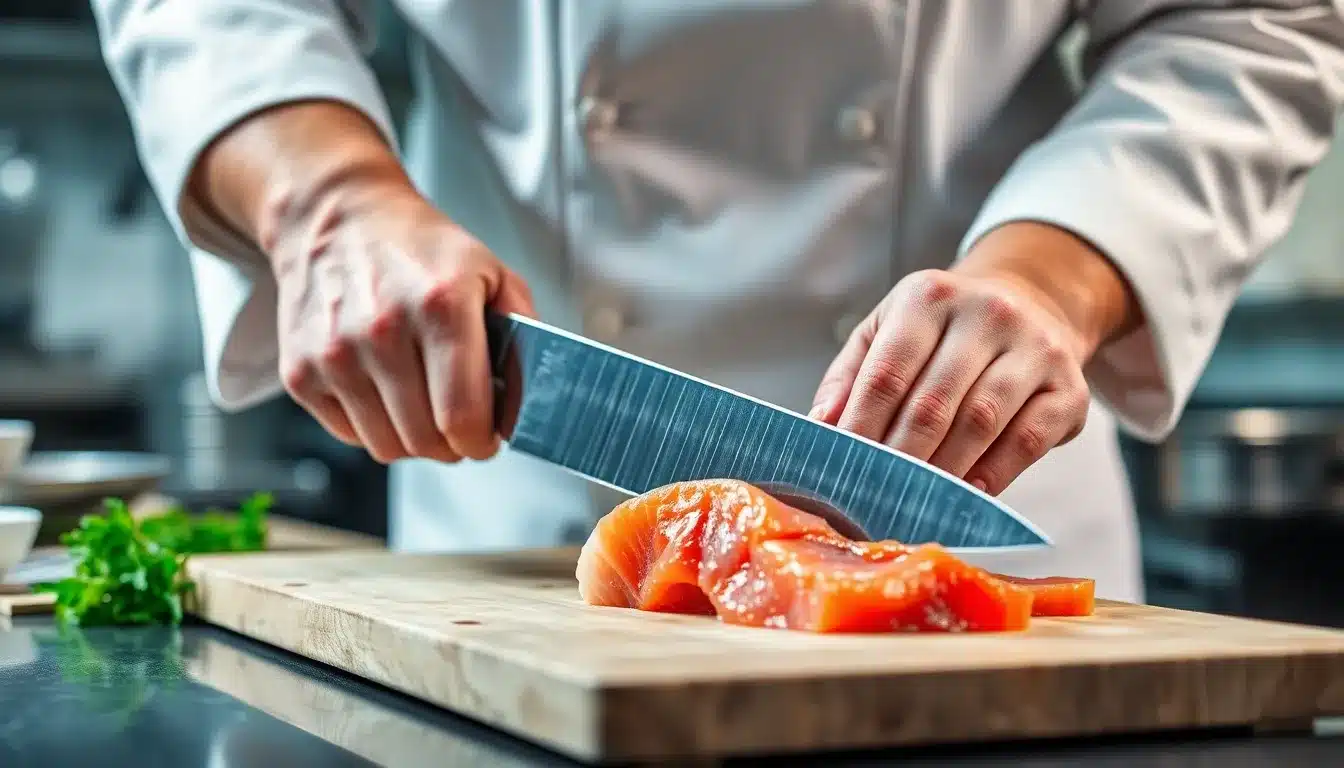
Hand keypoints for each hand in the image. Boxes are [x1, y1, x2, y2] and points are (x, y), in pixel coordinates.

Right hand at [270, 180, 533, 464]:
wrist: (336, 216)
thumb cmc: (418, 248)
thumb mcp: (491, 273)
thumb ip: (524, 335)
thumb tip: (530, 401)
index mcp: (440, 307)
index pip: (463, 417)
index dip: (482, 441)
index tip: (487, 437)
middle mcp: (382, 332)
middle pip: (427, 441)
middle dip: (453, 443)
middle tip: (458, 419)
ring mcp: (334, 355)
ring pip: (387, 448)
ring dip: (414, 439)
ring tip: (423, 402)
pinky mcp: (300, 371)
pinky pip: (350, 435)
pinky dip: (373, 425)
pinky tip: (384, 389)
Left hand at [810, 222, 1138, 494]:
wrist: (1033, 303)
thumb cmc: (943, 330)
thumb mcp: (888, 330)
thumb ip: (851, 376)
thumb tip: (821, 426)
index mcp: (928, 296)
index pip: (887, 372)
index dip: (861, 427)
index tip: (841, 468)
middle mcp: (987, 313)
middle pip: (933, 402)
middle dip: (899, 458)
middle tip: (874, 497)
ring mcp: (1035, 348)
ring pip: (981, 422)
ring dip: (942, 471)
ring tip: (913, 501)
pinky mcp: (1069, 388)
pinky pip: (1028, 441)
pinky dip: (994, 474)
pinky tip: (966, 495)